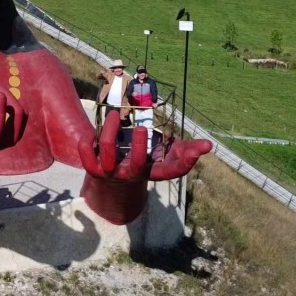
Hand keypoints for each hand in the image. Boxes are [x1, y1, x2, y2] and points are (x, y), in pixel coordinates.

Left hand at [78, 110, 211, 180]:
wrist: (111, 179)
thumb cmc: (145, 160)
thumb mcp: (165, 155)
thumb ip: (186, 150)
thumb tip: (208, 145)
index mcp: (153, 171)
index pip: (173, 171)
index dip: (186, 162)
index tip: (199, 146)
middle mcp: (133, 174)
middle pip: (138, 166)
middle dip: (139, 147)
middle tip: (143, 128)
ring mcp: (112, 172)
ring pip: (108, 156)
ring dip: (110, 133)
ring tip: (114, 116)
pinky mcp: (94, 168)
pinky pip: (87, 157)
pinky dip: (87, 143)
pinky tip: (93, 132)